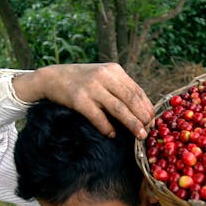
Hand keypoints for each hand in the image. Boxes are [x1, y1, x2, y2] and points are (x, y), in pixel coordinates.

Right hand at [13, 63, 153, 138]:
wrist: (51, 77)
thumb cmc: (80, 80)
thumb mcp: (102, 76)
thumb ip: (119, 87)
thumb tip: (140, 109)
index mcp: (114, 70)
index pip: (136, 90)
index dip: (147, 106)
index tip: (153, 120)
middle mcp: (104, 76)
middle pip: (131, 99)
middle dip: (143, 117)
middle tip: (149, 130)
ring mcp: (91, 87)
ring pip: (119, 108)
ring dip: (131, 123)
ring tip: (140, 135)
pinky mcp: (79, 99)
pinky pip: (98, 116)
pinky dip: (107, 127)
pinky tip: (112, 134)